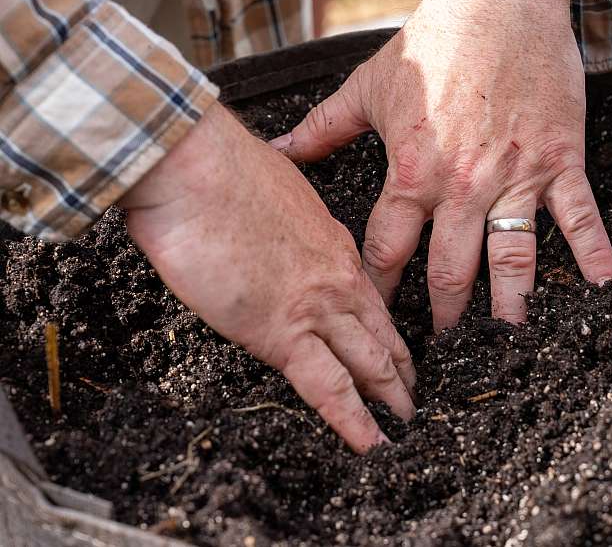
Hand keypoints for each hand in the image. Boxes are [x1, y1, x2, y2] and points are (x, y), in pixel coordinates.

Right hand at [120, 104, 414, 452]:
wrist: (195, 166)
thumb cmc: (219, 167)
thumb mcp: (272, 184)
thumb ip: (279, 215)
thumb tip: (263, 222)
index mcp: (332, 241)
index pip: (369, 298)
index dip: (385, 328)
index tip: (395, 349)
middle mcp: (338, 276)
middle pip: (381, 333)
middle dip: (402, 369)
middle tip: (416, 396)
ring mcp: (317, 307)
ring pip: (368, 362)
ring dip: (390, 398)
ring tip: (407, 425)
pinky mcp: (283, 333)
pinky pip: (329, 388)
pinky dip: (354, 422)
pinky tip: (372, 444)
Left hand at [271, 0, 611, 330]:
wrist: (501, 0)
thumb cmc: (435, 42)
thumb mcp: (368, 86)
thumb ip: (323, 127)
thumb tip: (280, 148)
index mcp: (412, 172)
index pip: (388, 249)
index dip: (379, 290)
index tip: (375, 321)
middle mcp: (462, 186)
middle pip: (449, 269)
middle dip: (443, 316)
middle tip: (442, 352)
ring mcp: (515, 177)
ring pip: (512, 257)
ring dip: (510, 306)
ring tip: (510, 344)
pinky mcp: (560, 161)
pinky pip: (580, 218)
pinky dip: (596, 257)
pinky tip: (607, 293)